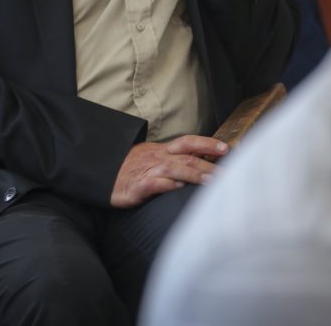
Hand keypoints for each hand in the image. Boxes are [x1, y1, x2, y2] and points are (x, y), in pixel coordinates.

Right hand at [110, 135, 228, 208]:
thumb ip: (174, 161)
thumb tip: (201, 164)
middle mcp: (158, 158)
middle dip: (209, 164)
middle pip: (187, 156)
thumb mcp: (153, 160)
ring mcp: (147, 171)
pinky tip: (178, 187)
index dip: (207, 143)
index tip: (226, 148)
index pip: (189, 142)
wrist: (102, 174)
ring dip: (194, 174)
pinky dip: (167, 185)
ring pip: (174, 168)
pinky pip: (154, 184)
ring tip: (211, 182)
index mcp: (163, 151)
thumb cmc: (131, 170)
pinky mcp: (136, 186)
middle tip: (228, 173)